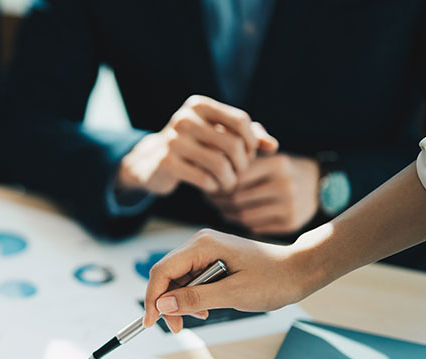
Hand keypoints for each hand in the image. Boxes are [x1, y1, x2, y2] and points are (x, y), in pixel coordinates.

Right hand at [118, 95, 277, 195]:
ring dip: (230, 179)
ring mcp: (173, 141)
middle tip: (239, 173)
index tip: (249, 155)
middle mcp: (184, 119)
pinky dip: (214, 187)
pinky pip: (204, 179)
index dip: (252, 142)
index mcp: (199, 105)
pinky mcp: (166, 163)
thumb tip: (273, 146)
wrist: (152, 161)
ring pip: (219, 164)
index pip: (241, 121)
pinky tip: (213, 187)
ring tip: (229, 183)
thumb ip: (249, 136)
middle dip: (242, 164)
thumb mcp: (218, 134)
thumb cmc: (195, 146)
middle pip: (233, 144)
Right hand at [142, 229, 311, 332]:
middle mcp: (200, 243)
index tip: (151, 322)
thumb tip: (163, 305)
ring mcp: (206, 250)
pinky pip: (192, 279)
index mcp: (203, 245)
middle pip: (167, 274)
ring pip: (178, 279)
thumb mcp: (233, 294)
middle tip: (177, 327)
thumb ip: (195, 298)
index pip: (162, 271)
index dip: (153, 298)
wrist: (300, 270)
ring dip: (181, 301)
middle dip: (167, 302)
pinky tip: (205, 308)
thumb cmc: (273, 279)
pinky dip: (193, 296)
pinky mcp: (213, 258)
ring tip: (198, 318)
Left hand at [207, 153, 319, 234]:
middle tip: (209, 198)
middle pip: (237, 198)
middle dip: (219, 199)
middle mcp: (286, 185)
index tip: (210, 182)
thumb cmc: (282, 167)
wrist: (318, 184)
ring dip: (226, 213)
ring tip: (219, 206)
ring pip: (244, 215)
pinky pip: (255, 227)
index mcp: (278, 164)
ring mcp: (290, 206)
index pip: (237, 176)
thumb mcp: (269, 153)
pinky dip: (241, 223)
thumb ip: (245, 151)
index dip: (220, 181)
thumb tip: (214, 159)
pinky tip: (235, 215)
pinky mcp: (291, 223)